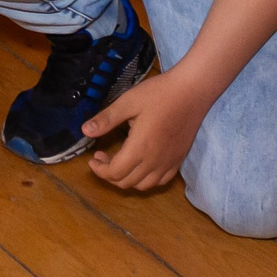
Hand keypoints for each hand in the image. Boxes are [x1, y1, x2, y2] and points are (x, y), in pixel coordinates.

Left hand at [81, 69, 207, 192]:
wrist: (192, 91)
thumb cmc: (159, 94)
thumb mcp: (128, 102)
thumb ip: (106, 119)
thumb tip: (85, 131)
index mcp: (139, 148)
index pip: (115, 173)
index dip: (99, 170)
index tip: (93, 158)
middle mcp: (154, 162)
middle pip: (127, 182)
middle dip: (109, 175)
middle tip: (102, 157)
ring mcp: (168, 163)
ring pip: (143, 185)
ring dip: (127, 180)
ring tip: (120, 163)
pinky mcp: (179, 160)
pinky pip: (160, 181)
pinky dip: (146, 180)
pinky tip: (142, 165)